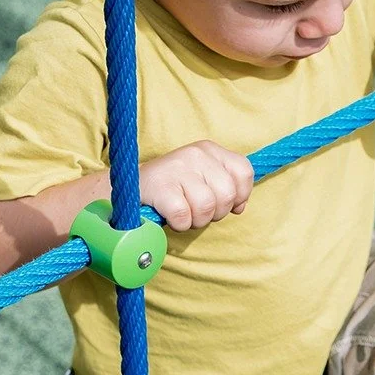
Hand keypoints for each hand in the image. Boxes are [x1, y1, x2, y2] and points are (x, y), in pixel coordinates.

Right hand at [139, 140, 253, 230]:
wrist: (130, 187)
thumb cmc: (173, 188)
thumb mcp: (203, 179)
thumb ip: (227, 188)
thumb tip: (240, 207)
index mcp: (210, 149)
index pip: (244, 172)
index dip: (239, 194)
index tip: (222, 202)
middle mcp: (196, 154)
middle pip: (227, 194)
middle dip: (216, 213)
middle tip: (198, 211)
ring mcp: (178, 167)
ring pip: (207, 207)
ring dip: (197, 220)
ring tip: (185, 214)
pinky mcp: (161, 186)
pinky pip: (184, 216)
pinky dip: (180, 224)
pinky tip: (171, 217)